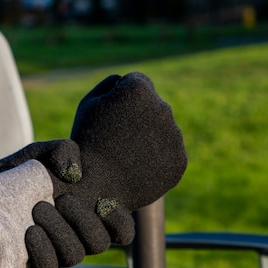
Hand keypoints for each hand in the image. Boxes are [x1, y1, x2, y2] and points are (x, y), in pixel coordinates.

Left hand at [0, 139, 135, 267]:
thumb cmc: (29, 169)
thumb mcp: (44, 152)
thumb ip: (62, 152)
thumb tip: (72, 172)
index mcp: (92, 214)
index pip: (122, 230)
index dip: (120, 221)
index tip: (105, 201)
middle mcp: (79, 237)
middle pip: (98, 243)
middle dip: (84, 221)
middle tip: (64, 199)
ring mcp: (58, 251)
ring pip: (73, 256)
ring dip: (60, 233)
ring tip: (39, 209)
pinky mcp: (34, 262)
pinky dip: (41, 252)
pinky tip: (29, 231)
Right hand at [55, 71, 187, 213]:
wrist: (96, 187)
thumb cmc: (87, 142)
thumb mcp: (89, 104)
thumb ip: (111, 84)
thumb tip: (127, 80)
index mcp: (139, 89)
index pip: (138, 82)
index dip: (121, 98)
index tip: (110, 116)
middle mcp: (163, 108)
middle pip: (154, 106)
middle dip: (140, 118)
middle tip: (117, 140)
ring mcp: (174, 136)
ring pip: (164, 130)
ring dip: (150, 138)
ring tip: (127, 157)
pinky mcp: (180, 161)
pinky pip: (169, 154)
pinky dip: (157, 160)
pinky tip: (137, 168)